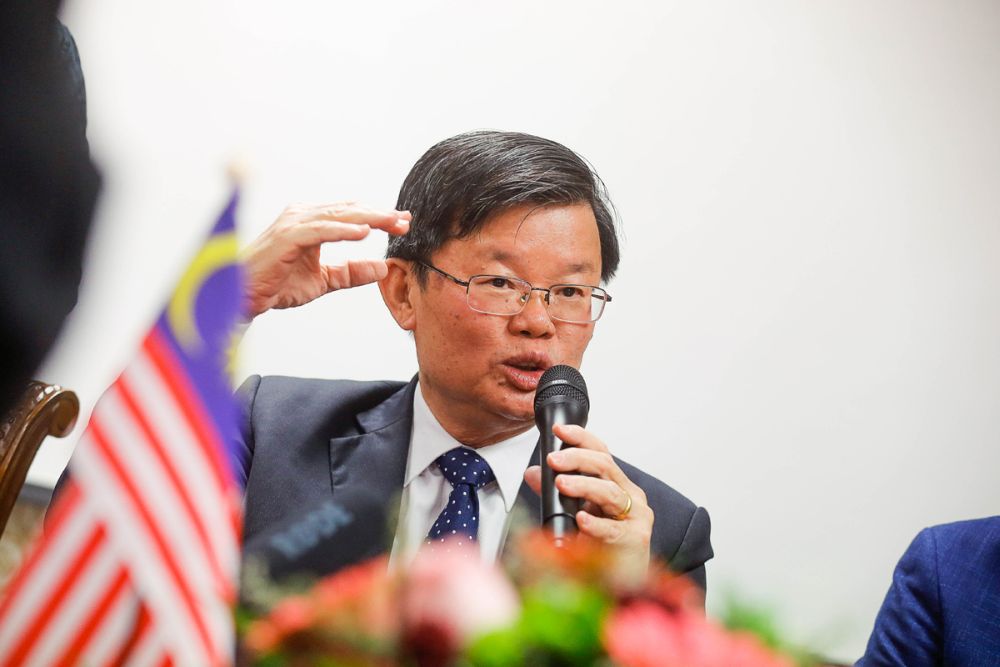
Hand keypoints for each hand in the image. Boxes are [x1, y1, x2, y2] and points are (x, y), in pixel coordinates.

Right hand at [242, 202, 410, 318]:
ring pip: (338, 216)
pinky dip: (342, 230)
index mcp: (311, 222)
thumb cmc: (278, 285)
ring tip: (392, 223)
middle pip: (348, 211)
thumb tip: (381, 268)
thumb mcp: (323, 280)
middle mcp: (303, 216)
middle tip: (405, 220)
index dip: (377, 217)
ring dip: (368, 218)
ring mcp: (294, 224)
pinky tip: (364, 232)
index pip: (350, 215)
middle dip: (379, 215)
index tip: (403, 223)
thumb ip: (350, 273)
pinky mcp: (287, 237)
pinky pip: (320, 231)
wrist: (245, 296)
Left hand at [524, 424, 652, 576]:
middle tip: (553, 460)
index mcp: (617, 485)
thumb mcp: (576, 513)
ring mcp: (636, 517)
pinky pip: (614, 529)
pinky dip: (596, 523)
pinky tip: (582, 520)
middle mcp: (630, 496)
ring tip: (562, 484)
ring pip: (611, 493)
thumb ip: (555, 493)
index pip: (601, 452)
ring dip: (584, 485)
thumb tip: (532, 473)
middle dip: (577, 459)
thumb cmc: (604, 545)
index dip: (581, 438)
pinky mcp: (635, 540)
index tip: (559, 430)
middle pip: (606, 466)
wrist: (624, 582)